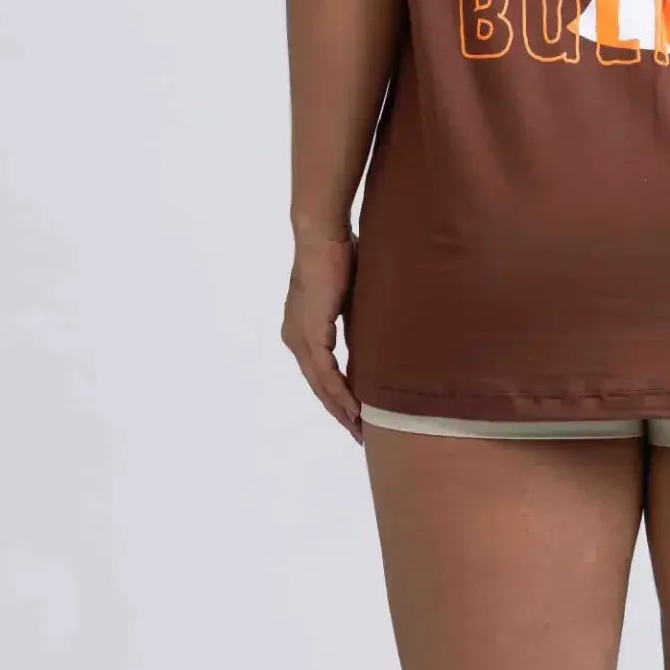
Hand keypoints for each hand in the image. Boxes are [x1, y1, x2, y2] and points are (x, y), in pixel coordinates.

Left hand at [283, 232, 360, 439]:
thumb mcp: (349, 298)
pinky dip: (340, 393)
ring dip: (341, 409)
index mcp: (301, 328)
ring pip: (320, 385)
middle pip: (318, 385)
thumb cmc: (339, 255)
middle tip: (359, 433)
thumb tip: (373, 339)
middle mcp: (295, 337)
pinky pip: (326, 374)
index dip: (336, 395)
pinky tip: (354, 409)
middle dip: (339, 411)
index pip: (319, 372)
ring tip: (359, 428)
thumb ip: (354, 321)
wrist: (323, 236)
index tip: (355, 415)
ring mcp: (300, 337)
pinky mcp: (310, 333)